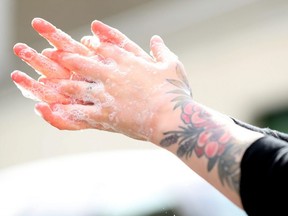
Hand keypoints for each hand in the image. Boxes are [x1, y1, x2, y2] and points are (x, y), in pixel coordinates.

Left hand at [12, 18, 191, 142]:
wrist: (172, 116)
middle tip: (55, 56)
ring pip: (78, 87)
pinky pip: (81, 113)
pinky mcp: (106, 114)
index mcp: (127, 62)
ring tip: (49, 83)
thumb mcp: (172, 65)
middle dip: (68, 59)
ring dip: (63, 84)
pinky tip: (55, 110)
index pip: (104, 48)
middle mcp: (112, 75)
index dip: (92, 44)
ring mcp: (106, 95)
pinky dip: (67, 112)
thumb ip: (161, 50)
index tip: (83, 41)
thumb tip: (156, 38)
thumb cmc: (174, 91)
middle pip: (84, 64)